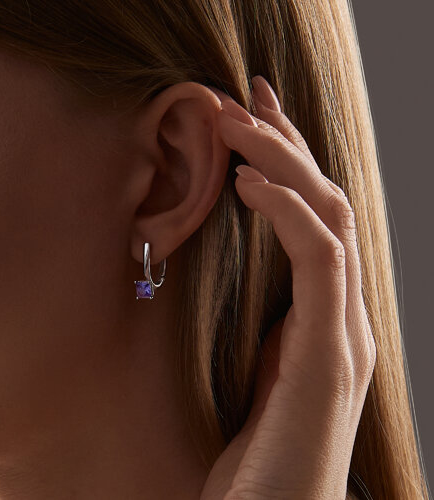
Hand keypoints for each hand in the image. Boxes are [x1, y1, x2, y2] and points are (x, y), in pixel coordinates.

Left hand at [200, 76, 375, 499]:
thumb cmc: (257, 447)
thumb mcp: (256, 365)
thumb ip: (266, 320)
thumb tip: (248, 273)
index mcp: (323, 315)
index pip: (313, 215)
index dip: (286, 161)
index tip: (250, 118)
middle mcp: (345, 315)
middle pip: (327, 201)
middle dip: (287, 142)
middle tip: (248, 94)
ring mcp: (345, 333)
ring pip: (330, 219)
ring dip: (285, 163)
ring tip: (238, 123)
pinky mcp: (330, 356)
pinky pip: (319, 263)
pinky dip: (289, 215)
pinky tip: (249, 186)